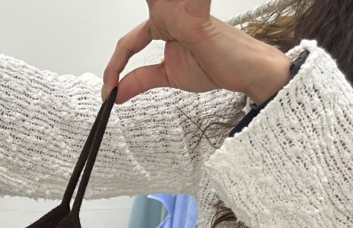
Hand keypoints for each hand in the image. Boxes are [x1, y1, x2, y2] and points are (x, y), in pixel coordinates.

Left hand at [103, 0, 291, 104]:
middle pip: (145, 6)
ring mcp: (183, 12)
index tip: (108, 90)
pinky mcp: (195, 19)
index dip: (115, 66)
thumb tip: (114, 95)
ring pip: (155, 2)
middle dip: (127, 42)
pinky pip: (186, 4)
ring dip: (153, 4)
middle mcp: (171, 14)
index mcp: (164, 25)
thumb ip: (140, 81)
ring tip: (167, 37)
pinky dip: (184, 6)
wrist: (245, 72)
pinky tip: (181, 8)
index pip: (128, 43)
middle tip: (128, 50)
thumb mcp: (168, 76)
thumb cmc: (215, 64)